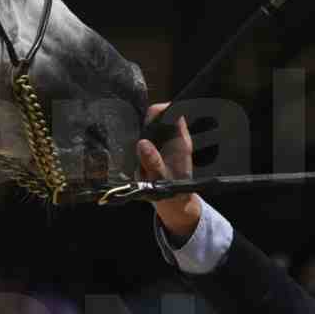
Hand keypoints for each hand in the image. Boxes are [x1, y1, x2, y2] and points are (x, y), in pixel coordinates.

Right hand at [137, 103, 201, 241]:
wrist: (174, 201)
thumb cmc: (171, 190)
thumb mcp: (161, 178)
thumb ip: (152, 161)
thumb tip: (142, 143)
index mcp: (181, 141)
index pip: (173, 112)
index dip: (158, 111)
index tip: (145, 121)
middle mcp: (174, 138)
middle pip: (158, 116)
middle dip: (145, 122)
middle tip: (135, 138)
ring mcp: (165, 141)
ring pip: (151, 125)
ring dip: (140, 131)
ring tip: (134, 148)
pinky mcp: (157, 147)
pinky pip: (146, 136)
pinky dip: (138, 139)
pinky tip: (133, 150)